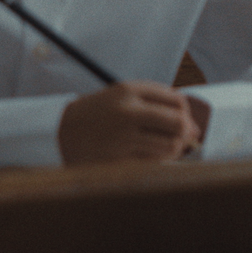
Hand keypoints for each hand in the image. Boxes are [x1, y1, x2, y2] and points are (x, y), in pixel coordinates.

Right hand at [57, 81, 203, 164]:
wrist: (59, 133)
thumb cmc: (95, 115)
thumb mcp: (119, 97)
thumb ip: (153, 103)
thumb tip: (192, 126)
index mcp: (127, 90)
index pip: (175, 99)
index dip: (185, 112)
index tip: (183, 120)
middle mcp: (126, 111)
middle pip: (177, 122)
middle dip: (187, 132)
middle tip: (185, 138)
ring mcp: (123, 136)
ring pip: (169, 145)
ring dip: (175, 149)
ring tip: (168, 148)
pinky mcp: (119, 157)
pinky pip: (154, 161)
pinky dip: (160, 161)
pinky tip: (152, 156)